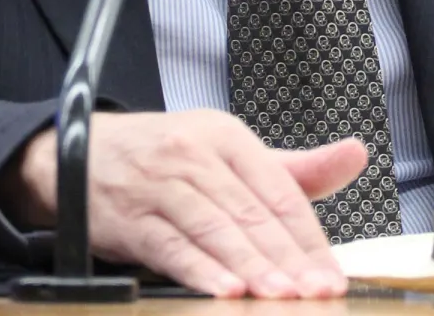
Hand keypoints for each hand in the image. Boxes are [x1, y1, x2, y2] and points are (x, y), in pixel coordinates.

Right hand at [0, 109, 368, 297]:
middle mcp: (196, 155)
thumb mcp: (228, 150)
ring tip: (281, 296)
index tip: (331, 274)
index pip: (280, 190)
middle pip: (251, 213)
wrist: (78, 151)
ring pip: (216, 229)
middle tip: (316, 293)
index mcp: (227, 136)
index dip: (309, 236)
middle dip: (287, 260)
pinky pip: (171, 246)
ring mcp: (162, 184)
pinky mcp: (131, 217)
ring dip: (251, 267)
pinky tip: (224, 292)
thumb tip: (355, 155)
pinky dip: (199, 270)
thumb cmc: (164, 156)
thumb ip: (293, 167)